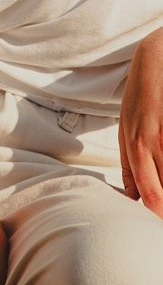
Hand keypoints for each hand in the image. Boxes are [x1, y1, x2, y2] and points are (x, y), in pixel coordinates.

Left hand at [119, 27, 162, 215]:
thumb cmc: (141, 96)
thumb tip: (131, 198)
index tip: (159, 224)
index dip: (160, 217)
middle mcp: (158, 143)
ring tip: (162, 178)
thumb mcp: (126, 126)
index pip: (153, 197)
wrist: (158, 59)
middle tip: (160, 214)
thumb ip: (131, 165)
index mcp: (138, 146)